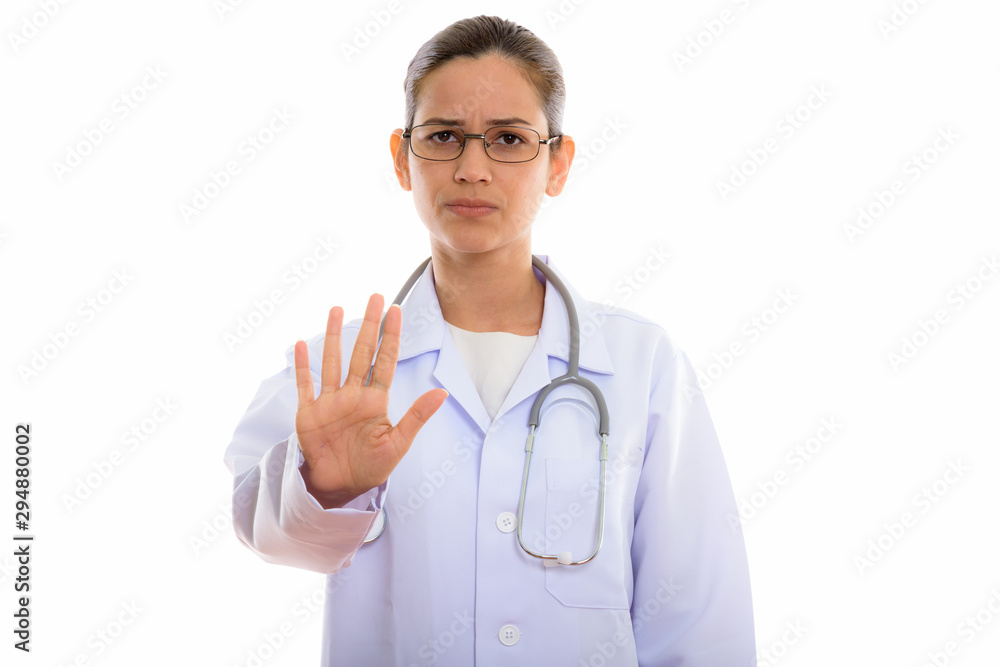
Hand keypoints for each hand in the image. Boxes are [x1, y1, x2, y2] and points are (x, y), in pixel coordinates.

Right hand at [293, 294, 447, 507]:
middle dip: (368, 325)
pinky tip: (300, 344)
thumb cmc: (371, 466)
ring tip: (336, 308)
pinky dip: (302, 366)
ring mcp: (330, 401)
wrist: (341, 487)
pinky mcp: (309, 413)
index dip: (390, 336)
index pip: (385, 361)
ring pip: (332, 361)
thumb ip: (416, 416)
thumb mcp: (398, 443)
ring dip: (333, 336)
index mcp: (375, 400)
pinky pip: (305, 385)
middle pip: (361, 352)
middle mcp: (353, 395)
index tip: (396, 311)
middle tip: (375, 297)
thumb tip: (443, 393)